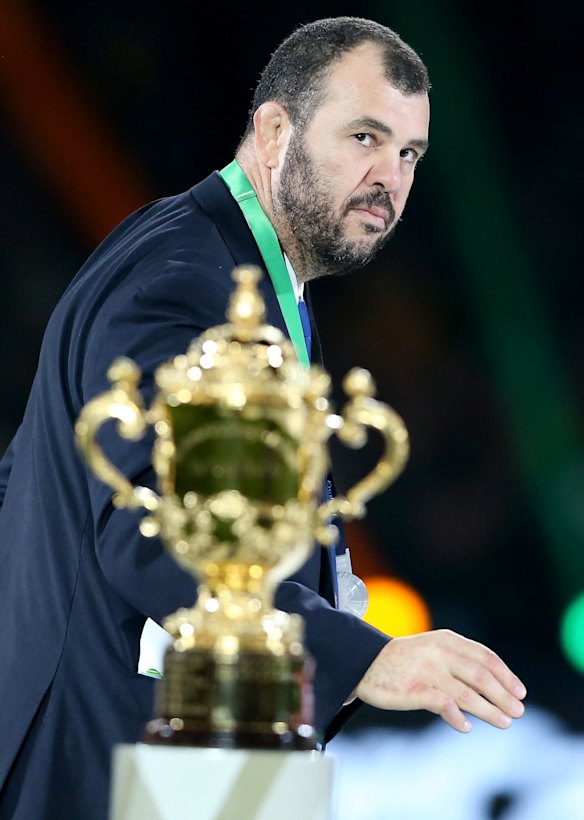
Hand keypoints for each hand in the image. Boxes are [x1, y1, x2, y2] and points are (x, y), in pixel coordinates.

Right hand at [355, 629, 525, 731]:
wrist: (365, 662)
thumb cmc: (405, 660)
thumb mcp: (433, 650)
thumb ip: (459, 663)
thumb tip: (494, 687)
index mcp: (447, 640)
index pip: (485, 657)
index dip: (506, 675)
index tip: (520, 692)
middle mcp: (439, 652)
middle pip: (481, 676)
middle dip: (503, 695)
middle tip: (519, 712)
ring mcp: (426, 670)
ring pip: (466, 693)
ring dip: (489, 710)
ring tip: (504, 722)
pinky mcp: (413, 690)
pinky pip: (443, 705)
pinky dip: (457, 717)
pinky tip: (466, 726)